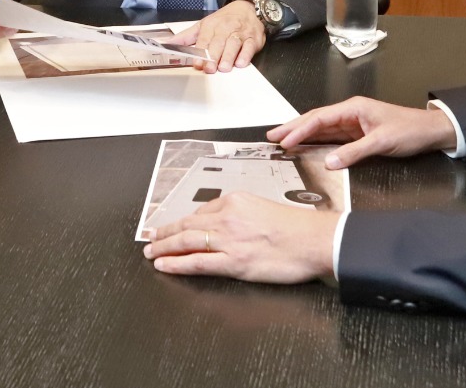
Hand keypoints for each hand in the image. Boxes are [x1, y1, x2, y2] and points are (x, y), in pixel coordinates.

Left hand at [143, 192, 336, 283]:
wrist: (315, 240)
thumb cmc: (297, 228)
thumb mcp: (264, 208)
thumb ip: (242, 214)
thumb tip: (228, 224)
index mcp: (235, 201)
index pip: (201, 212)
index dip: (182, 221)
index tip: (173, 226)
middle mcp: (227, 218)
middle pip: (187, 225)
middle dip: (165, 233)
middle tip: (150, 238)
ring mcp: (228, 240)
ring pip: (186, 241)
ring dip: (164, 247)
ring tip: (150, 252)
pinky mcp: (233, 262)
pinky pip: (196, 262)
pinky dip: (176, 263)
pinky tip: (163, 265)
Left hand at [170, 0, 265, 72]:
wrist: (248, 7)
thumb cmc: (223, 19)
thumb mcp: (203, 25)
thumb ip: (185, 37)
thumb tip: (167, 43)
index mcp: (211, 25)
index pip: (204, 40)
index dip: (200, 52)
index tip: (197, 63)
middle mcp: (225, 28)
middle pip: (218, 43)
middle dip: (214, 57)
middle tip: (210, 69)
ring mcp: (240, 33)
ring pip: (233, 44)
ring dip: (228, 57)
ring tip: (224, 68)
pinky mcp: (253, 38)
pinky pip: (249, 47)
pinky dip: (245, 55)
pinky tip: (240, 62)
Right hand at [267, 96, 456, 168]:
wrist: (431, 131)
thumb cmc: (410, 130)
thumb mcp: (382, 142)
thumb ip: (354, 152)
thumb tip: (328, 162)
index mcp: (353, 108)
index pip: (319, 118)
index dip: (300, 129)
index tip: (284, 140)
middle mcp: (350, 113)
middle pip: (316, 120)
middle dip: (293, 128)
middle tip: (272, 137)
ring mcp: (353, 124)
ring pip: (322, 129)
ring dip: (302, 135)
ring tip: (282, 141)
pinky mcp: (358, 134)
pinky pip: (332, 138)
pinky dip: (316, 142)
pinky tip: (306, 147)